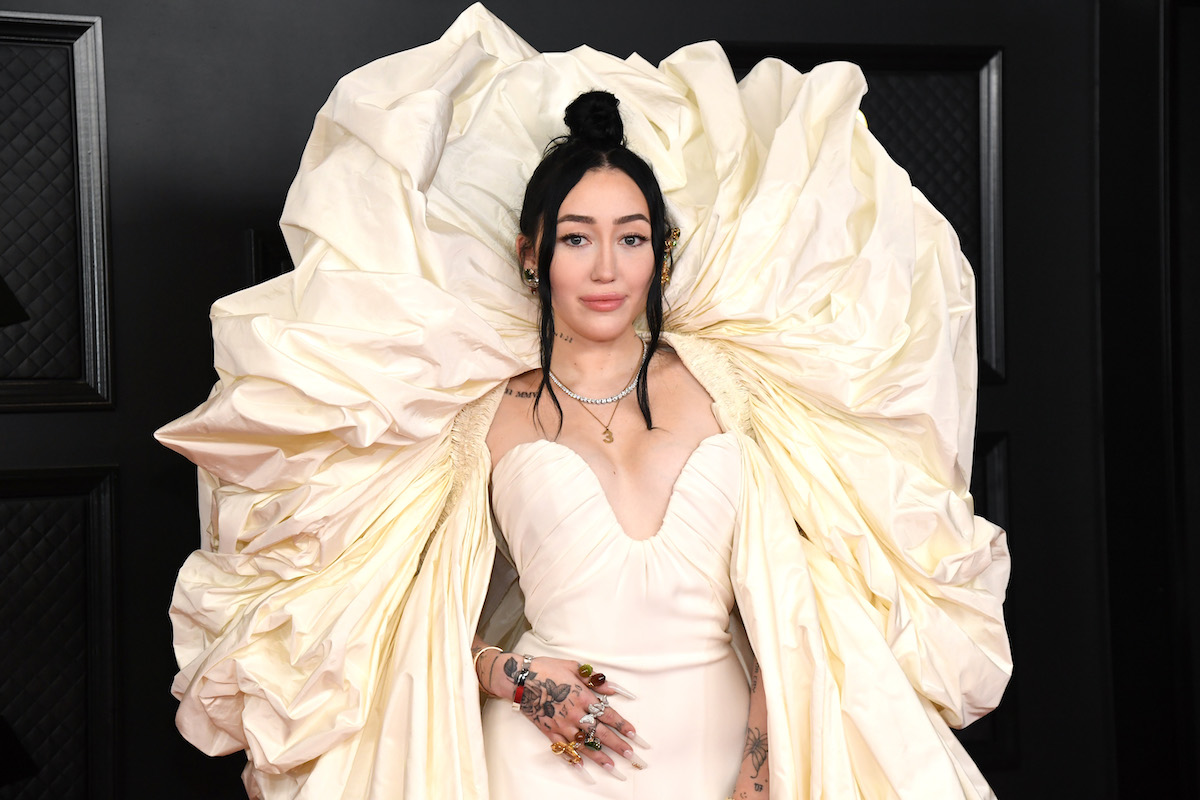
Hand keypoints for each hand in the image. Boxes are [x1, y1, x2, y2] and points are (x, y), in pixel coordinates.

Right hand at [479, 652, 646, 774]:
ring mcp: (561, 725)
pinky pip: (563, 748)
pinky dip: (573, 758)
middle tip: (630, 755)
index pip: (607, 714)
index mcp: (582, 696)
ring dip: (599, 757)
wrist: (519, 679)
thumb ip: (593, 680)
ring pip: (584, 744)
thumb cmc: (546, 669)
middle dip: (616, 744)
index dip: (621, 724)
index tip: (633, 734)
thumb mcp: (573, 667)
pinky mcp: (549, 731)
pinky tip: (582, 766)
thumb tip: (612, 688)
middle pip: (600, 733)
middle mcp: (574, 713)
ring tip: (612, 767)